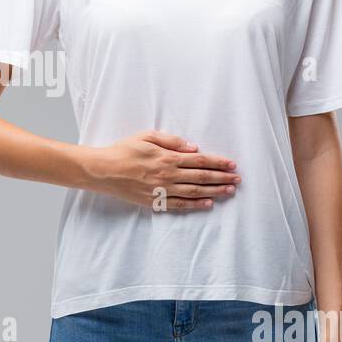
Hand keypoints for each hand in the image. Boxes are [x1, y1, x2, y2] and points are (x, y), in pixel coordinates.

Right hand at [82, 130, 239, 210]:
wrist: (103, 170)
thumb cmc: (123, 150)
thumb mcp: (146, 136)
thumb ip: (171, 141)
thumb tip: (193, 147)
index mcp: (167, 157)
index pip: (200, 160)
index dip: (218, 162)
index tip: (232, 164)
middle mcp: (168, 175)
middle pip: (202, 177)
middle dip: (222, 177)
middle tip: (238, 179)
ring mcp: (162, 190)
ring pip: (195, 192)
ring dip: (215, 191)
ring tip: (230, 191)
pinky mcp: (155, 201)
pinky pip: (180, 204)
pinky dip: (196, 205)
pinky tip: (209, 203)